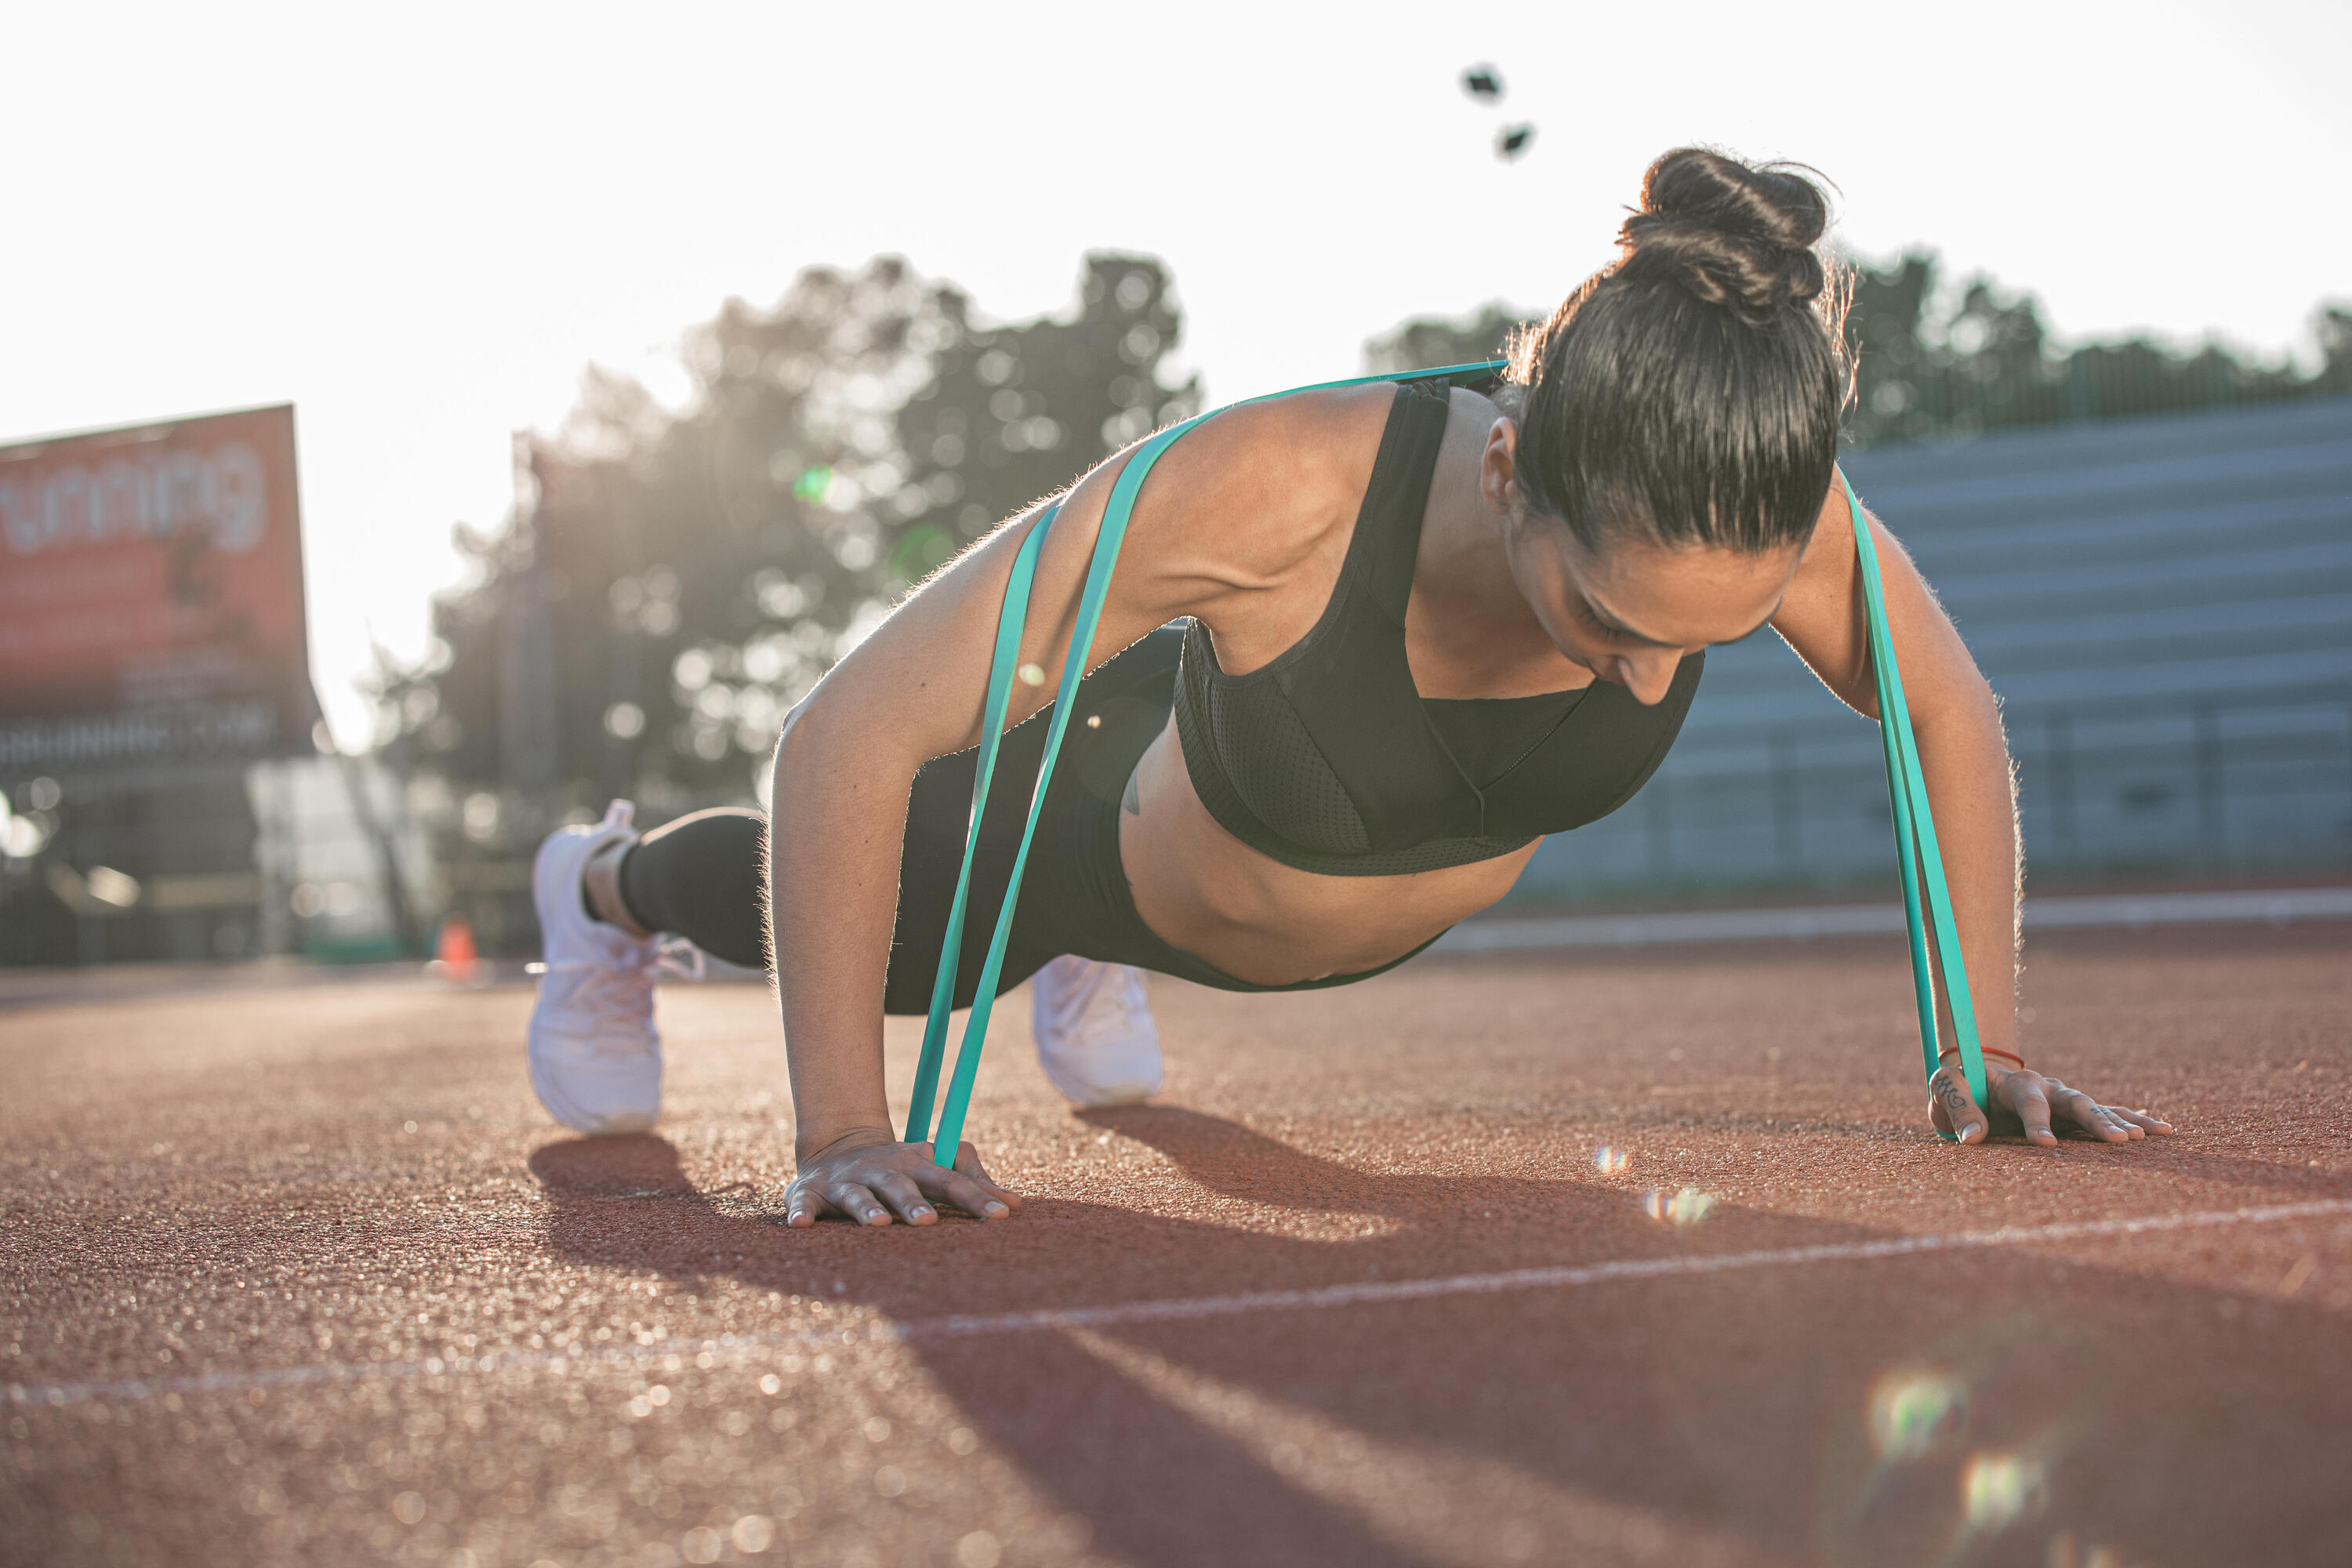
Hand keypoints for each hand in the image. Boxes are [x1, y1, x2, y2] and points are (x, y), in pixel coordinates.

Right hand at [784, 1129, 1020, 1226]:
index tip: (1003, 1214)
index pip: (951, 1181)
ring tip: (878, 1224)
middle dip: (914, 1204)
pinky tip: (800, 1225)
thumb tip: (1017, 1204)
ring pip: (858, 1196)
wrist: (838, 1148)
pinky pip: (805, 1203)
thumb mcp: (935, 1168)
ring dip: (866, 1209)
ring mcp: (847, 1181)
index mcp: (917, 1164)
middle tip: (929, 1222)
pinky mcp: (812, 1192)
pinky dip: (801, 1211)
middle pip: (902, 1186)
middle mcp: (883, 1170)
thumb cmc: (901, 1169)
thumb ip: (972, 1182)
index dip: (976, 1197)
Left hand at [1930, 1060, 2174, 1147]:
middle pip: (2075, 1102)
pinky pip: (2111, 1114)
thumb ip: (1957, 1108)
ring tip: (2142, 1140)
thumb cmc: (1960, 1086)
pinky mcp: (2076, 1113)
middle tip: (2117, 1142)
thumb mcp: (1947, 1091)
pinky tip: (2163, 1132)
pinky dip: (2136, 1121)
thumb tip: (1972, 1140)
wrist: (1978, 1077)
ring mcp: (2066, 1099)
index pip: (2028, 1101)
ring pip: (2098, 1109)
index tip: (2044, 1145)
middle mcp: (2048, 1088)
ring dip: (2120, 1123)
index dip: (2036, 1122)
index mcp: (2015, 1083)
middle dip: (2095, 1122)